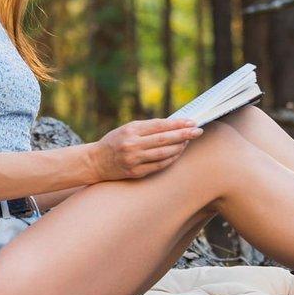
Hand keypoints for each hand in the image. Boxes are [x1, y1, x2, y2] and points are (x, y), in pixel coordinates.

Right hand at [90, 117, 204, 180]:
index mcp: (131, 131)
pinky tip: (178, 153)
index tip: (191, 122)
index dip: (177, 124)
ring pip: (164, 153)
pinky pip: (159, 165)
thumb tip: (173, 125)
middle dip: (183, 134)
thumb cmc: (114, 142)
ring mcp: (134, 160)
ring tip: (188, 141)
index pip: (159, 126)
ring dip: (179, 147)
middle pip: (164, 139)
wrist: (95, 162)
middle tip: (198, 131)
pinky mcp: (136, 172)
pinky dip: (171, 159)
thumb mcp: (127, 129)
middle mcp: (132, 145)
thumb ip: (147, 127)